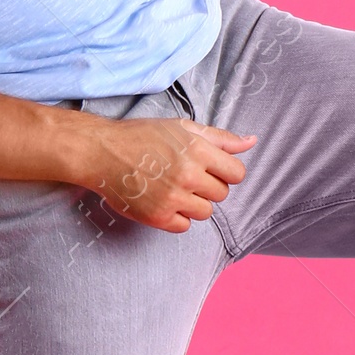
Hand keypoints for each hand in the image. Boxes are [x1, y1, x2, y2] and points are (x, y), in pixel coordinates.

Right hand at [74, 113, 254, 232]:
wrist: (101, 152)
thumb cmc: (143, 137)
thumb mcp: (183, 128)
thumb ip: (220, 137)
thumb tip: (252, 142)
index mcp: (198, 150)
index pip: (237, 174)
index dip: (225, 172)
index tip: (209, 169)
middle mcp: (188, 175)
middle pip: (222, 194)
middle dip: (208, 186)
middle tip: (184, 175)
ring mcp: (173, 198)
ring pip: (205, 212)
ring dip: (193, 203)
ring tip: (172, 187)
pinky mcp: (157, 216)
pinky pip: (184, 226)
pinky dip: (177, 217)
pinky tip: (162, 200)